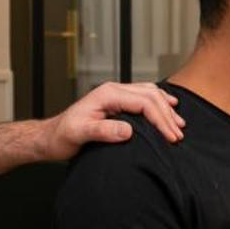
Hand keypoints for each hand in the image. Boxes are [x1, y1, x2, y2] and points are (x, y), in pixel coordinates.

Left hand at [45, 82, 183, 159]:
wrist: (50, 137)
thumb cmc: (62, 136)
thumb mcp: (79, 135)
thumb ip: (103, 131)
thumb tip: (128, 131)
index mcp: (107, 95)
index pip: (144, 102)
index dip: (160, 119)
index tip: (170, 136)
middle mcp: (113, 91)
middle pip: (150, 96)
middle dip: (167, 115)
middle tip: (178, 135)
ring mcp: (115, 95)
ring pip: (150, 94)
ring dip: (166, 108)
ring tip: (179, 124)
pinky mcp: (117, 103)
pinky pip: (143, 98)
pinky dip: (159, 104)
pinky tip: (168, 109)